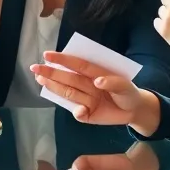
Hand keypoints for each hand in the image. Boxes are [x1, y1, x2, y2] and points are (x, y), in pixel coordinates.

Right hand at [30, 51, 156, 127]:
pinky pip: (79, 113)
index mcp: (95, 74)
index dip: (63, 60)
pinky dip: (78, 112)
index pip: (78, 65)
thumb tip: (98, 81)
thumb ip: (114, 83)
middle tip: (35, 68)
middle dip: (51, 73)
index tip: (47, 55)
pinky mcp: (88, 114)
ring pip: (68, 93)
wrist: (135, 111)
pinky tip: (78, 110)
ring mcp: (86, 99)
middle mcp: (87, 85)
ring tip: (39, 79)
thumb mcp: (127, 86)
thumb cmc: (128, 93)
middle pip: (68, 78)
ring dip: (54, 87)